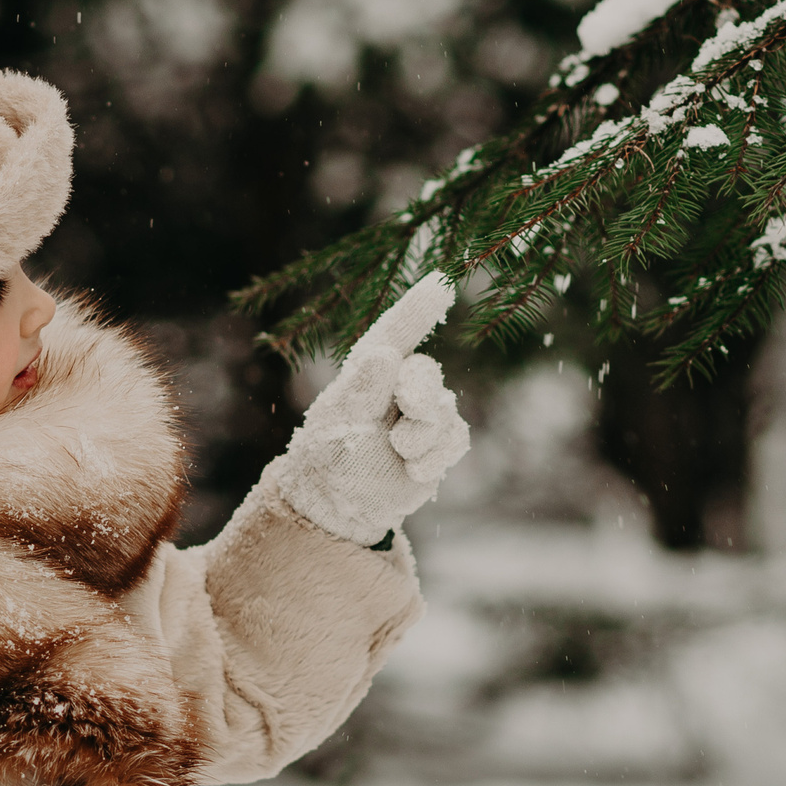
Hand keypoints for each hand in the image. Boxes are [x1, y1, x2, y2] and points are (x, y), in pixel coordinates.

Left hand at [275, 273, 471, 545]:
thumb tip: (384, 356)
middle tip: (408, 412)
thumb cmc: (329, 458)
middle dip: (420, 394)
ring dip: (422, 437)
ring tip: (397, 454)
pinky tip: (412, 471)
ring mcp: (422, 413)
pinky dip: (435, 458)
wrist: (341, 504)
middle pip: (426, 373)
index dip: (418, 307)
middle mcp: (398, 385)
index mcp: (368, 370)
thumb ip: (362, 394)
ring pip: (444, 411)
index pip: (395, 332)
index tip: (441, 281)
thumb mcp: (339, 427)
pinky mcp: (439, 442)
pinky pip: (456, 439)